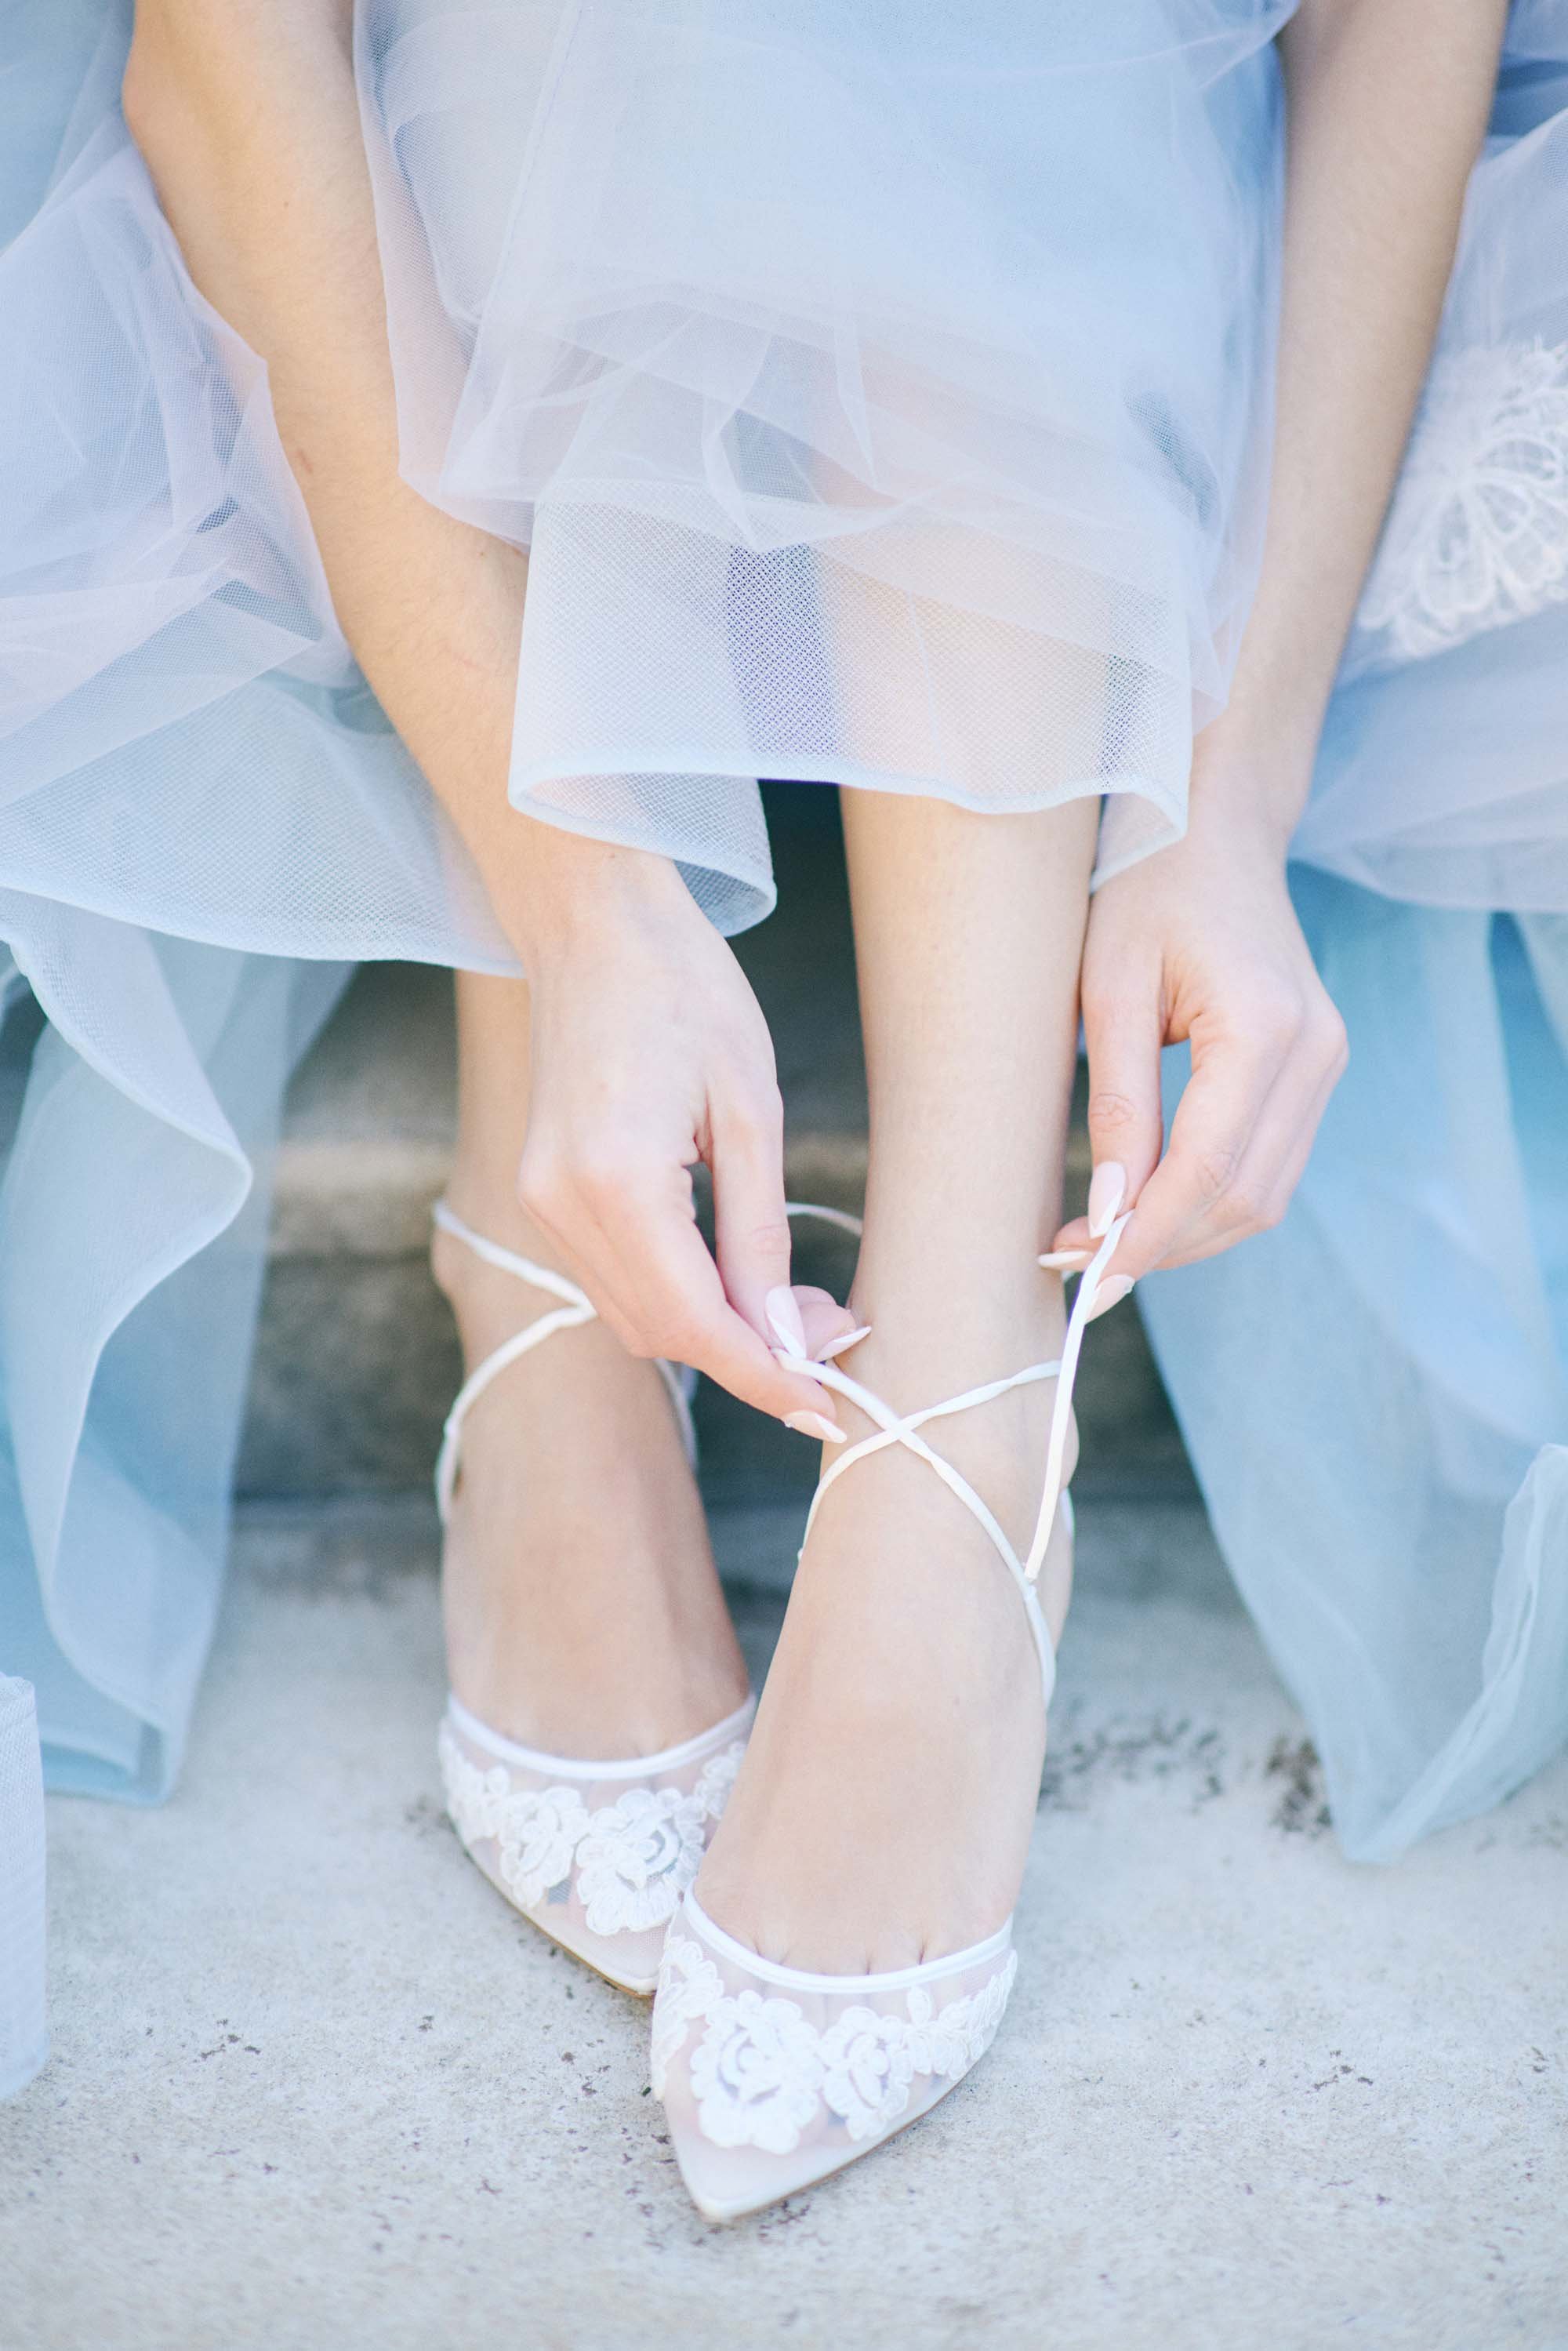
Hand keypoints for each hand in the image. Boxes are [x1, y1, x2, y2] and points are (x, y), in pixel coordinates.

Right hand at [512, 840, 856, 1433]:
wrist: (592, 922)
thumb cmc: (685, 989)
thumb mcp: (751, 1109)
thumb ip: (762, 1232)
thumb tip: (786, 1331)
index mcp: (616, 1182)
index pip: (696, 1323)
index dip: (766, 1377)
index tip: (830, 1411)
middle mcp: (561, 1206)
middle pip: (662, 1334)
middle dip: (753, 1356)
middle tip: (837, 1334)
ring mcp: (541, 1202)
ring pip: (635, 1317)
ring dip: (717, 1330)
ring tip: (800, 1305)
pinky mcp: (542, 1192)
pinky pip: (614, 1279)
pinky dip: (679, 1295)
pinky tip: (738, 1275)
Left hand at [1045, 795, 1347, 1294]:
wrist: (1214, 833)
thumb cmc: (1148, 889)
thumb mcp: (1108, 989)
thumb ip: (1117, 1105)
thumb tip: (1111, 1212)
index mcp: (1264, 1026)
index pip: (1208, 1168)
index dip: (1146, 1235)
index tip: (1084, 1276)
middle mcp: (1314, 1053)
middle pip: (1245, 1197)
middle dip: (1161, 1247)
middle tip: (1076, 1268)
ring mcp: (1326, 1064)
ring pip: (1264, 1196)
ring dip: (1186, 1235)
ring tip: (1103, 1245)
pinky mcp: (1316, 1072)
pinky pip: (1269, 1166)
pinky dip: (1210, 1202)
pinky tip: (1148, 1207)